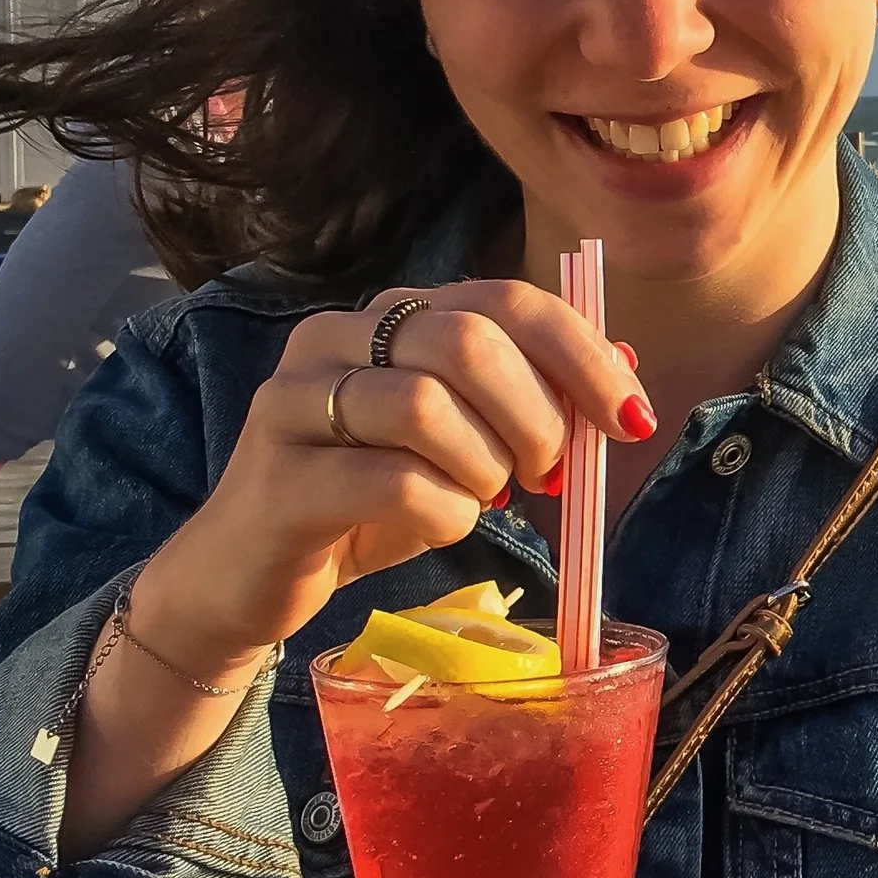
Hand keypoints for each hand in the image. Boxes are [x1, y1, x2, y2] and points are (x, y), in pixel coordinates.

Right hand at [133, 280, 651, 671]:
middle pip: (466, 342)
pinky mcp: (279, 479)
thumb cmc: (367, 504)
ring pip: (423, 405)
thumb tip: (625, 359)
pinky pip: (390, 481)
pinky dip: (443, 511)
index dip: (581, 355)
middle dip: (534, 415)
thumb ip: (533, 397)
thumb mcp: (462, 445)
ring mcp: (295, 403)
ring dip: (483, 465)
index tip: (630, 417)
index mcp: (390, 315)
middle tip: (546, 474)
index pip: (505, 300)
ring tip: (483, 499)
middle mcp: (334, 338)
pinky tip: (442, 525)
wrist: (246, 578)